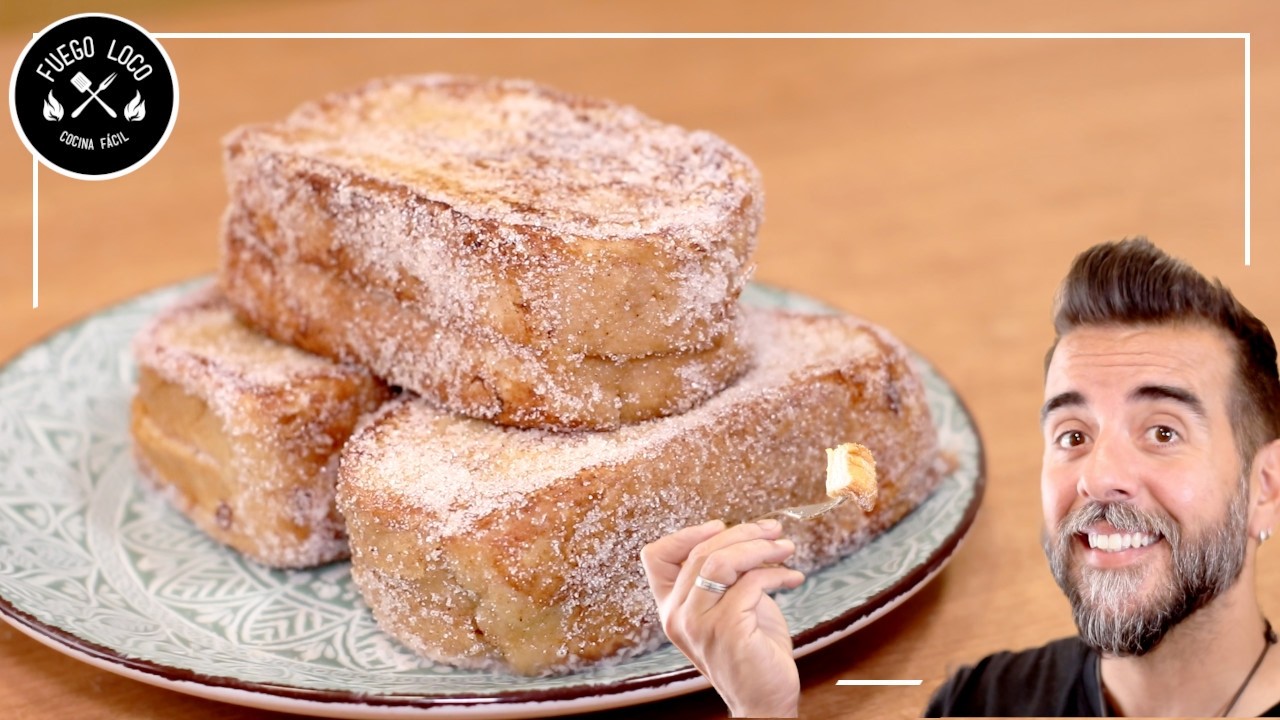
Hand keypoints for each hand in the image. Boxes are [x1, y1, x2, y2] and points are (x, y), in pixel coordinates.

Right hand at [641, 519, 805, 717]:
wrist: (764, 699)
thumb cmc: (751, 649)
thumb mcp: (730, 605)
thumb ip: (724, 575)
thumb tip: (744, 534)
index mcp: (672, 607)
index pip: (655, 557)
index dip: (687, 534)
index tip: (722, 526)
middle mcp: (677, 615)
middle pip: (700, 551)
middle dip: (743, 533)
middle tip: (774, 531)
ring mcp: (698, 623)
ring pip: (720, 561)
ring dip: (759, 548)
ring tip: (785, 548)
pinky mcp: (726, 629)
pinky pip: (749, 583)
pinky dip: (776, 574)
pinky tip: (793, 578)